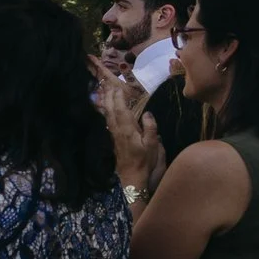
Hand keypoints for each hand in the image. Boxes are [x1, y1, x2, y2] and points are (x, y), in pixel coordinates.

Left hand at [94, 64, 160, 188]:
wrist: (132, 177)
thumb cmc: (145, 162)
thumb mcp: (152, 146)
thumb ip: (151, 129)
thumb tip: (147, 113)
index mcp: (127, 130)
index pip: (121, 109)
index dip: (119, 96)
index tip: (118, 85)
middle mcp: (118, 130)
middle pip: (111, 109)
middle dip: (109, 95)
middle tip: (108, 82)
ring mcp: (114, 134)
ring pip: (107, 114)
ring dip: (107, 101)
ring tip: (106, 89)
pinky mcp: (114, 138)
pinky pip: (108, 120)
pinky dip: (107, 110)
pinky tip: (106, 106)